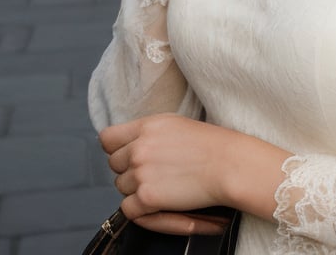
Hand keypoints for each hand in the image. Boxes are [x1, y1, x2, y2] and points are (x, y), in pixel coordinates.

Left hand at [100, 116, 234, 233]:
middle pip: (114, 165)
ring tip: (162, 185)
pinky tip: (158, 203)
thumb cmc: (209, 144)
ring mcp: (141, 172)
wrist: (228, 165)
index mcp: (146, 126)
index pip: (108, 138)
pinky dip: (140, 210)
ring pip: (121, 187)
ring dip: (136, 190)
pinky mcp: (147, 197)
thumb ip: (148, 133)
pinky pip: (128, 209)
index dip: (116, 149)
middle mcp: (139, 147)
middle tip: (153, 173)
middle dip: (128, 170)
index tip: (128, 155)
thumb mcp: (174, 125)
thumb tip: (130, 145)